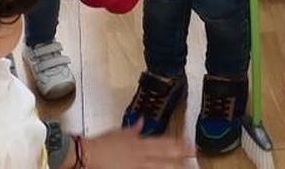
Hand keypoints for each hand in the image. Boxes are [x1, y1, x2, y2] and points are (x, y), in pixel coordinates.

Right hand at [72, 129, 191, 168]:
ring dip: (171, 166)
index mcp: (139, 143)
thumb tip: (142, 121)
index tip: (190, 144)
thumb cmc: (103, 143)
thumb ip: (133, 129)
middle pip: (165, 156)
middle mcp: (141, 155)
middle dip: (181, 155)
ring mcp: (137, 166)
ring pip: (158, 167)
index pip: (163, 143)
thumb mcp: (119, 133)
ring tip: (184, 166)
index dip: (177, 144)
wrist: (90, 154)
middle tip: (194, 154)